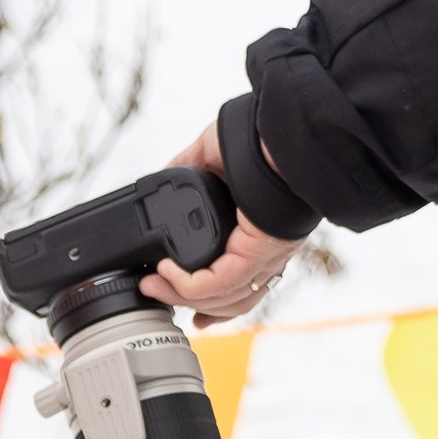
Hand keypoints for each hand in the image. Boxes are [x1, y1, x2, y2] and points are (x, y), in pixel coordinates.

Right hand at [139, 124, 307, 326]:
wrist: (285, 131)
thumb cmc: (261, 137)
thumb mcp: (216, 154)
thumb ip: (191, 165)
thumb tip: (167, 175)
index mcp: (262, 229)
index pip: (240, 276)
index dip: (211, 294)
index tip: (186, 298)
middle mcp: (269, 248)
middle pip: (232, 297)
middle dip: (195, 306)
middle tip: (160, 295)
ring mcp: (267, 253)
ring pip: (223, 297)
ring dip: (180, 295)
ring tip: (152, 284)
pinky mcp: (259, 251)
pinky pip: (218, 283)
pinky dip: (187, 284)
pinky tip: (166, 271)